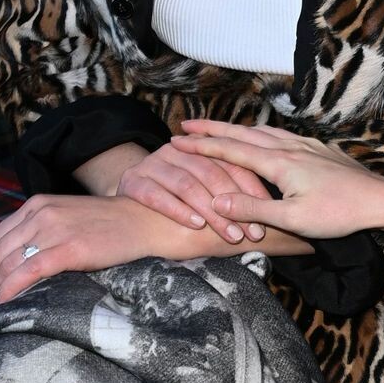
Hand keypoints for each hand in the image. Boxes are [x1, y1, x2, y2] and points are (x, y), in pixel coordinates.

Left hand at [0, 194, 215, 310]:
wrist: (145, 221)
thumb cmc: (110, 225)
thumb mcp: (69, 218)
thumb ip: (42, 231)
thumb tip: (17, 260)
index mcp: (38, 205)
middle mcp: (41, 214)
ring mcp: (54, 229)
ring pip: (8, 263)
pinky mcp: (69, 248)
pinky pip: (28, 270)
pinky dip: (10, 288)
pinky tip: (3, 301)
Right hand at [115, 139, 271, 245]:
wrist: (115, 215)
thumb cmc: (189, 201)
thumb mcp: (219, 191)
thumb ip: (243, 199)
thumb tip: (268, 210)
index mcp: (202, 146)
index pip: (235, 162)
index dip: (252, 190)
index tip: (267, 218)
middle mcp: (175, 150)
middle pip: (212, 172)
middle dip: (233, 206)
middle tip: (253, 234)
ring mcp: (152, 163)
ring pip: (187, 184)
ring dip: (211, 212)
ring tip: (232, 236)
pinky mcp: (131, 181)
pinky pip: (155, 195)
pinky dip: (178, 210)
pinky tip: (195, 225)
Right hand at [177, 121, 383, 239]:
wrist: (380, 200)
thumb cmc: (339, 214)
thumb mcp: (292, 219)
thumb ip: (254, 209)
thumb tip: (218, 200)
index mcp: (279, 163)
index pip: (231, 150)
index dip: (202, 145)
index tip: (178, 139)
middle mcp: (290, 148)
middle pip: (243, 134)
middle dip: (213, 130)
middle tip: (187, 126)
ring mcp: (307, 146)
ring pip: (263, 132)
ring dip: (237, 130)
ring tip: (221, 131)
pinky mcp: (320, 150)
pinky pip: (282, 136)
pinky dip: (262, 134)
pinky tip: (267, 139)